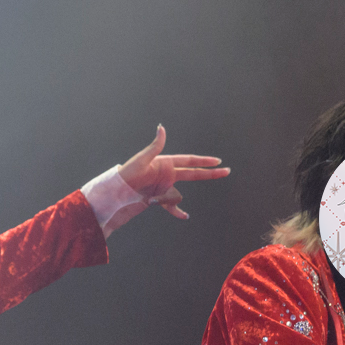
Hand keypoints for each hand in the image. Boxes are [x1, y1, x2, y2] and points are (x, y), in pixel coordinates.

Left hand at [113, 124, 228, 225]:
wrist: (118, 189)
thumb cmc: (128, 172)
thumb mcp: (142, 159)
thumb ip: (155, 145)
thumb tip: (161, 128)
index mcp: (166, 163)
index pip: (190, 161)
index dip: (204, 161)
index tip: (218, 161)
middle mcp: (168, 174)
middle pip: (194, 173)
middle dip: (210, 173)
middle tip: (226, 171)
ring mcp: (164, 186)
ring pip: (177, 194)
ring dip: (169, 200)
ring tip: (150, 199)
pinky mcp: (158, 197)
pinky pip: (171, 205)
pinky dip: (177, 211)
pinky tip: (185, 216)